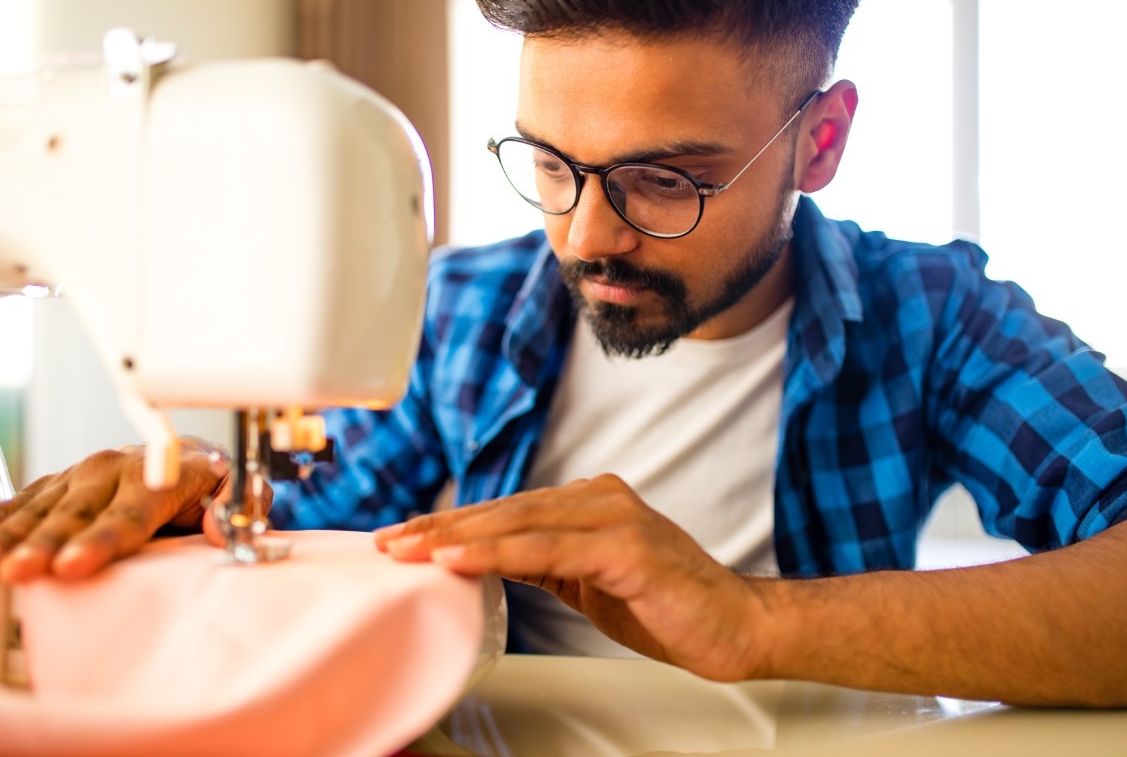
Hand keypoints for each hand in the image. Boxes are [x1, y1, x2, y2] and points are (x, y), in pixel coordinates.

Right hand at [0, 441, 254, 582]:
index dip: (100, 542)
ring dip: (14, 537)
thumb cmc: (206, 484)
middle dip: (47, 544)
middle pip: (76, 514)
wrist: (179, 457)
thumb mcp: (234, 489)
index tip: (74, 566)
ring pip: (41, 509)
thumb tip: (219, 527)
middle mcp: (111, 470)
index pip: (129, 515)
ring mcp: (78, 476)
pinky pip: (21, 503)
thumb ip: (235, 505)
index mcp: (155, 477)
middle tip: (24, 571)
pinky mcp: (55, 485)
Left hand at [374, 474, 774, 680]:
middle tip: (390, 542)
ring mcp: (614, 517)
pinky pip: (546, 549)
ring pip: (518, 522)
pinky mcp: (625, 546)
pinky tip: (457, 560)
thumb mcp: (590, 582)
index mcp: (591, 503)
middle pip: (504, 509)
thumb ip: (546, 563)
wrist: (736, 627)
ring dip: (456, 537)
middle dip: (441, 526)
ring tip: (409, 550)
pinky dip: (496, 553)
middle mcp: (600, 499)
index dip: (454, 523)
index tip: (407, 539)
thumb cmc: (668, 606)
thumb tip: (487, 562)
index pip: (509, 510)